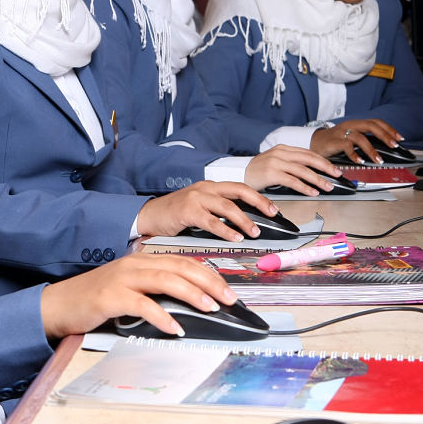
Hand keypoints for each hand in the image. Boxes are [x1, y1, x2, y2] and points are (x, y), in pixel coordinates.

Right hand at [39, 252, 236, 339]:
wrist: (61, 304)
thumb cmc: (97, 298)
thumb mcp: (131, 287)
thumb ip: (156, 288)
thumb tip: (190, 300)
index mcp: (143, 259)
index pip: (183, 261)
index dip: (209, 274)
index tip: (228, 289)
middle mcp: (135, 263)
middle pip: (180, 267)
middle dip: (209, 282)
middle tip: (229, 298)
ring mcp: (123, 278)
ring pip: (165, 281)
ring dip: (192, 294)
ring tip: (210, 308)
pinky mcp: (112, 296)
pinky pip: (143, 305)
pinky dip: (162, 316)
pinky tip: (175, 327)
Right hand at [137, 181, 276, 241]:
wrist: (149, 215)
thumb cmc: (175, 214)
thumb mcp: (199, 206)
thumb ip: (218, 210)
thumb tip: (242, 223)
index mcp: (210, 186)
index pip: (240, 188)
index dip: (259, 197)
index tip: (273, 209)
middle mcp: (205, 188)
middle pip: (239, 191)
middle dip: (259, 202)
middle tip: (272, 215)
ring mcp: (196, 198)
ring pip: (227, 206)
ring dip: (244, 220)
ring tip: (254, 232)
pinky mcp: (187, 211)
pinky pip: (211, 221)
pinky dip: (225, 230)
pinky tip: (234, 237)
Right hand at [243, 145, 340, 195]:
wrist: (238, 174)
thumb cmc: (257, 171)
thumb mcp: (275, 162)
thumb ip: (291, 164)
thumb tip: (310, 172)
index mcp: (283, 148)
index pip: (308, 153)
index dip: (323, 161)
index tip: (334, 169)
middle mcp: (280, 153)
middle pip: (309, 158)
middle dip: (325, 168)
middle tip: (337, 175)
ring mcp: (275, 162)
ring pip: (303, 170)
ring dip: (318, 179)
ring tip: (327, 186)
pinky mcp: (271, 173)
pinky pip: (292, 180)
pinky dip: (304, 187)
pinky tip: (312, 192)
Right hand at [309, 118, 402, 163]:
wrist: (314, 142)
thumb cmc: (334, 142)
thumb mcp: (351, 138)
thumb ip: (364, 141)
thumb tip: (383, 149)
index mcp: (356, 124)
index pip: (376, 122)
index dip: (389, 129)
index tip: (400, 138)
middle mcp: (350, 126)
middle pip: (371, 126)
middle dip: (385, 136)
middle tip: (394, 145)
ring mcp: (342, 133)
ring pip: (360, 137)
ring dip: (371, 149)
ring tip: (378, 160)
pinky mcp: (334, 141)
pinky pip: (347, 147)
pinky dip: (355, 155)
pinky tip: (360, 162)